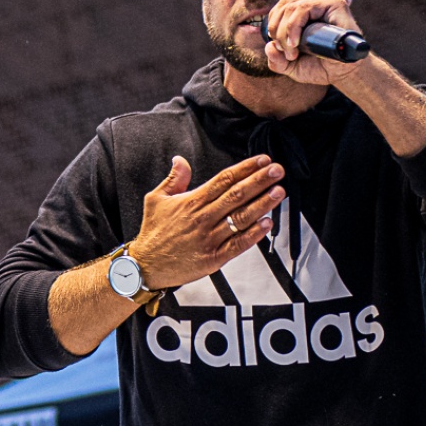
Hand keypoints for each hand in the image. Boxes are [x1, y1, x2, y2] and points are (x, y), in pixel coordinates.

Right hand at [130, 155, 285, 292]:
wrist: (146, 265)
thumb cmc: (153, 232)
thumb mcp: (156, 199)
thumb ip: (173, 179)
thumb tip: (180, 160)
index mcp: (191, 202)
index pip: (223, 180)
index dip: (245, 168)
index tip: (262, 160)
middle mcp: (203, 218)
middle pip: (236, 195)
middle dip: (259, 181)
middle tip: (277, 170)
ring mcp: (209, 238)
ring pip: (241, 218)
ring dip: (262, 204)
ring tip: (279, 192)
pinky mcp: (213, 258)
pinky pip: (238, 244)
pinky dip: (254, 234)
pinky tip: (267, 223)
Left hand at [263, 0, 361, 84]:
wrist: (345, 72)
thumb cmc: (321, 65)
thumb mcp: (292, 66)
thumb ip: (276, 60)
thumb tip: (269, 46)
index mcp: (304, 10)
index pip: (280, 7)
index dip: (273, 26)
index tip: (280, 49)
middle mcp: (315, 1)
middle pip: (284, 5)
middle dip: (277, 32)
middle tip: (287, 53)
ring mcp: (325, 0)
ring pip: (292, 5)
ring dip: (285, 31)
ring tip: (292, 51)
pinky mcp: (334, 3)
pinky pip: (305, 7)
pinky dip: (294, 26)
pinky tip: (295, 42)